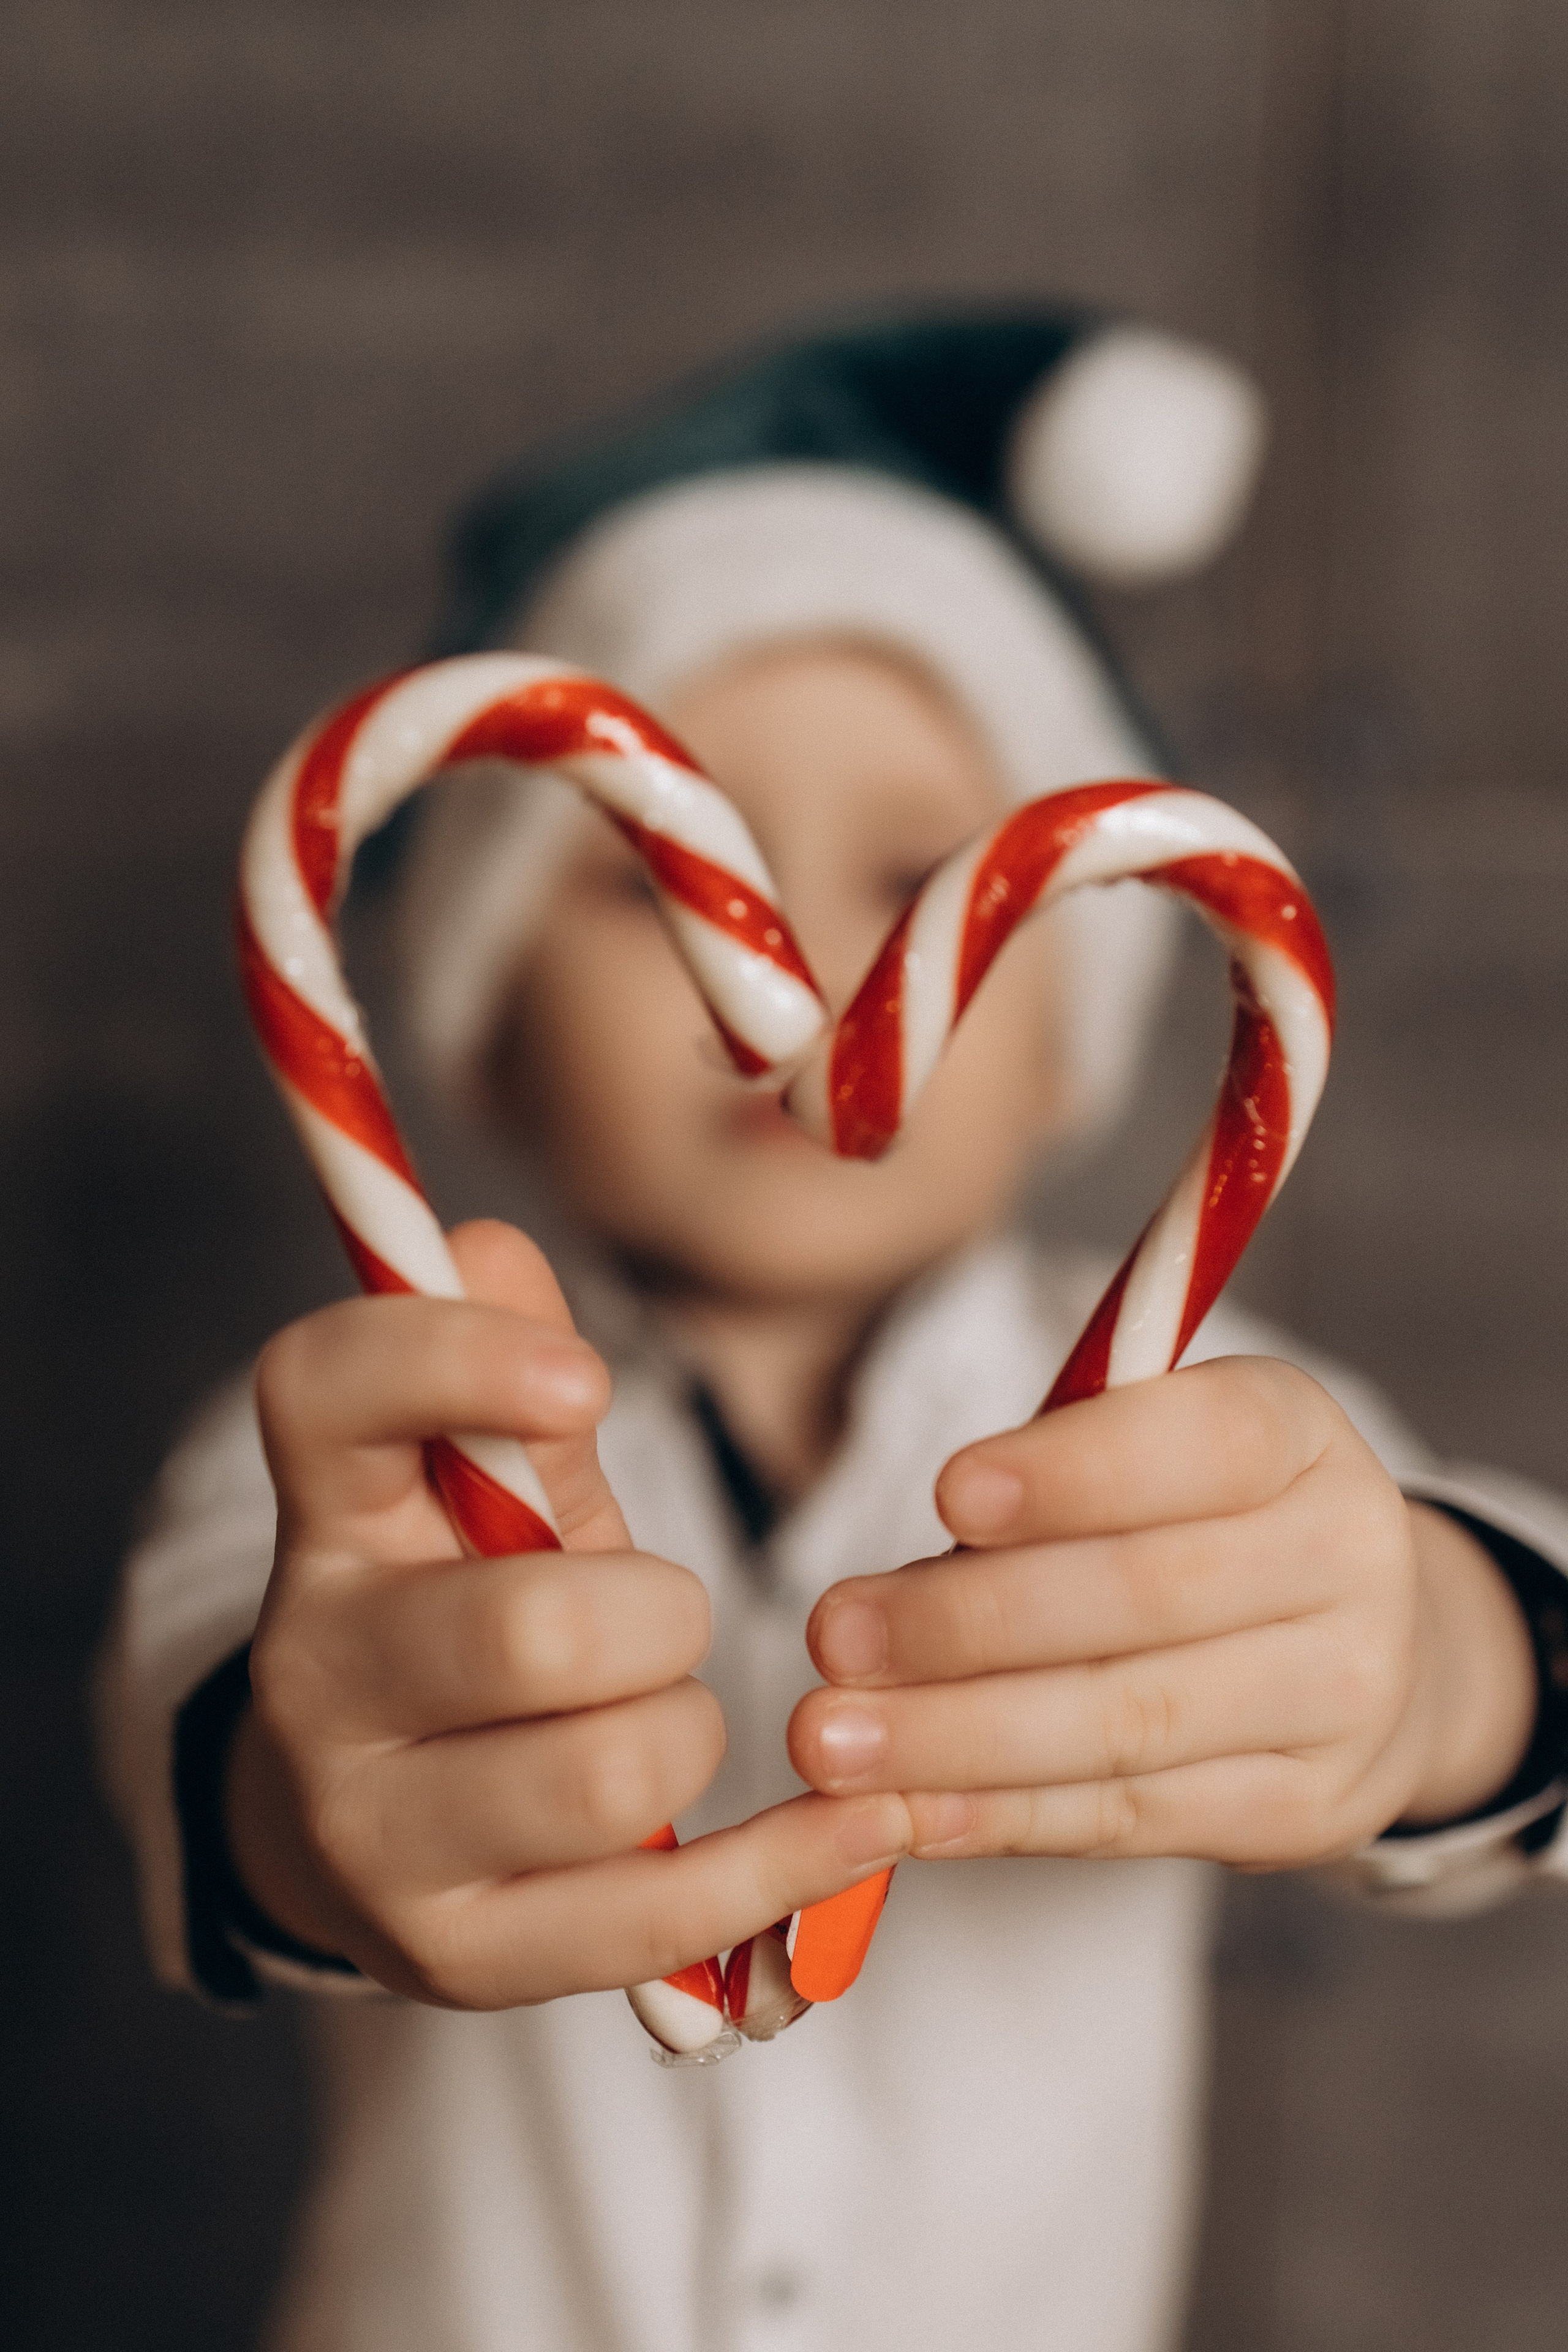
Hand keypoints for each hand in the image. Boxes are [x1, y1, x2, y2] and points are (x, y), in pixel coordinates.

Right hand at [229, 1219, 909, 2007]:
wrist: (372, 1822)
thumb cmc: (472, 1616)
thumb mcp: (489, 1490)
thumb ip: (504, 1373)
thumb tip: (493, 1248)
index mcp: (327, 1520)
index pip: (322, 1390)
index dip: (451, 1355)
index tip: (589, 1374)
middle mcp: (318, 1677)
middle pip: (525, 1630)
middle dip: (653, 1611)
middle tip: (657, 1612)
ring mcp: (374, 1834)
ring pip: (606, 1773)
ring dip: (687, 1729)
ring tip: (659, 1715)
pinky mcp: (452, 1957)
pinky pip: (659, 1919)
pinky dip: (788, 1866)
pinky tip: (861, 1824)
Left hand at [789, 1357, 1537, 1867]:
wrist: (1376, 1645)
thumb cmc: (1199, 1520)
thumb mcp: (1152, 1451)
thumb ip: (1047, 1481)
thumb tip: (890, 1587)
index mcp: (1302, 1434)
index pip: (1204, 1441)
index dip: (1073, 1472)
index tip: (946, 1496)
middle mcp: (1349, 1555)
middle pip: (1143, 1595)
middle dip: (965, 1621)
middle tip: (830, 1635)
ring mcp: (1344, 1692)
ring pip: (1128, 1720)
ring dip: (958, 1736)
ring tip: (833, 1739)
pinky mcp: (1308, 1806)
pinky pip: (1133, 1815)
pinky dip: (1003, 1814)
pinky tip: (907, 1809)